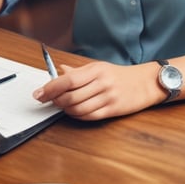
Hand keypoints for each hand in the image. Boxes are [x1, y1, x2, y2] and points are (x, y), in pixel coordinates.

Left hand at [32, 61, 165, 120]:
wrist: (146, 83)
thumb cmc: (120, 75)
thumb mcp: (99, 67)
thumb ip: (78, 71)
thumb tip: (59, 70)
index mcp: (95, 70)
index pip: (67, 80)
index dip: (50, 88)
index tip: (38, 94)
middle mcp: (101, 83)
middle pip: (70, 96)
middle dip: (55, 101)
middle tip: (49, 100)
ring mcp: (107, 97)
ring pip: (78, 108)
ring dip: (65, 109)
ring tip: (62, 106)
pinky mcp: (113, 110)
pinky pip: (89, 116)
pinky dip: (77, 116)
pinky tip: (74, 112)